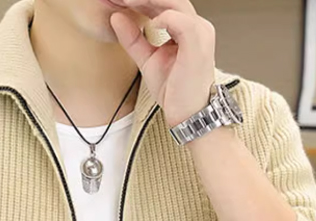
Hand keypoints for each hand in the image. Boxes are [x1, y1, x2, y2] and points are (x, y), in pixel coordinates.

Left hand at [109, 0, 216, 126]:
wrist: (188, 115)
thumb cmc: (176, 92)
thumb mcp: (147, 60)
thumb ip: (133, 39)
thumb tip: (116, 17)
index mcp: (186, 28)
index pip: (163, 3)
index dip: (140, 0)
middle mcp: (196, 26)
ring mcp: (199, 32)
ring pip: (174, 2)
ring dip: (148, 0)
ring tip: (127, 1)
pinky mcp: (197, 42)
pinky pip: (179, 20)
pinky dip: (163, 17)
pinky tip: (149, 22)